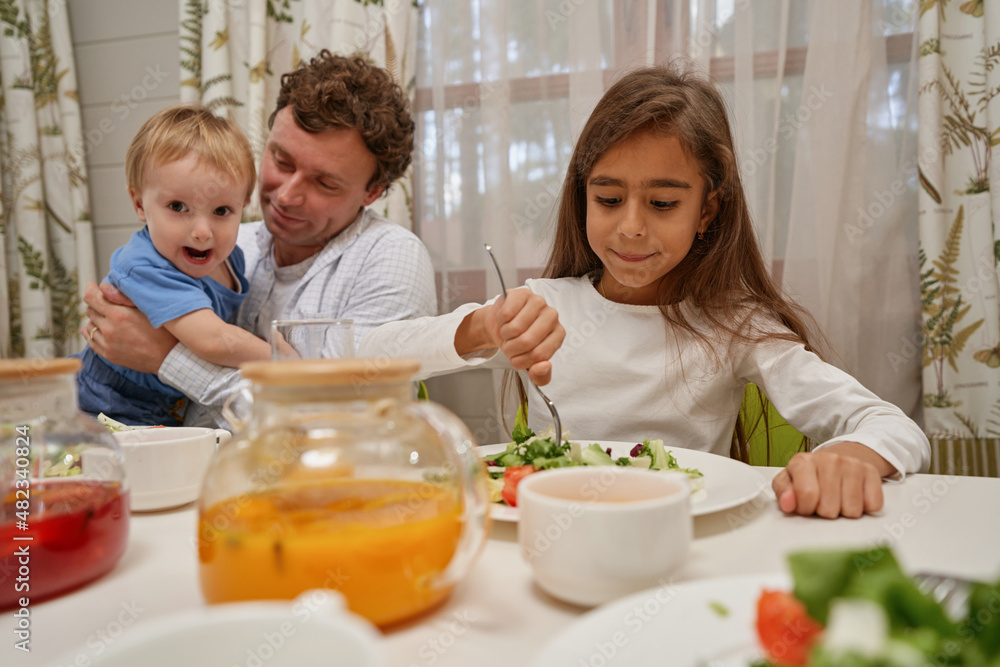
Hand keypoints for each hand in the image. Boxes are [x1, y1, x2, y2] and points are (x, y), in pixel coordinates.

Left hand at [81, 281, 176, 373]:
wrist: (169, 357)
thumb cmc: (164, 331)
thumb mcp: (148, 308)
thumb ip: (125, 297)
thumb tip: (106, 286)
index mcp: (119, 315)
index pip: (91, 297)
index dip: (90, 289)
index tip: (93, 286)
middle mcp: (109, 329)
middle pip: (90, 310)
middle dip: (96, 303)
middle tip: (106, 301)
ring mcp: (107, 344)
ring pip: (89, 325)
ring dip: (95, 319)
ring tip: (107, 317)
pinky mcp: (109, 354)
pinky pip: (91, 340)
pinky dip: (93, 332)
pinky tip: (102, 329)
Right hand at [455, 288, 563, 384]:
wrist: (501, 326)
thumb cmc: (518, 343)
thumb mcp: (529, 364)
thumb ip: (540, 375)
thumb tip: (544, 366)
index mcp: (558, 334)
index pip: (540, 355)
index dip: (521, 361)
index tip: (516, 359)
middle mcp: (552, 316)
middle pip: (527, 341)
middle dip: (511, 349)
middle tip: (509, 346)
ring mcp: (538, 302)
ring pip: (515, 328)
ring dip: (505, 335)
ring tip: (507, 333)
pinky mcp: (521, 294)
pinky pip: (506, 314)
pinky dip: (500, 321)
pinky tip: (505, 319)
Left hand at [771, 442, 891, 518]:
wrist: (840, 456)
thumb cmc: (811, 475)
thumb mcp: (789, 480)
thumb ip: (783, 492)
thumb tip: (787, 504)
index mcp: (803, 461)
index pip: (807, 495)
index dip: (806, 508)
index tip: (806, 505)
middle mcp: (829, 459)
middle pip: (829, 508)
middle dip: (825, 511)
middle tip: (823, 501)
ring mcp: (852, 464)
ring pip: (852, 510)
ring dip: (844, 511)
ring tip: (837, 499)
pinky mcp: (871, 472)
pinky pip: (872, 505)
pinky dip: (864, 507)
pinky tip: (854, 496)